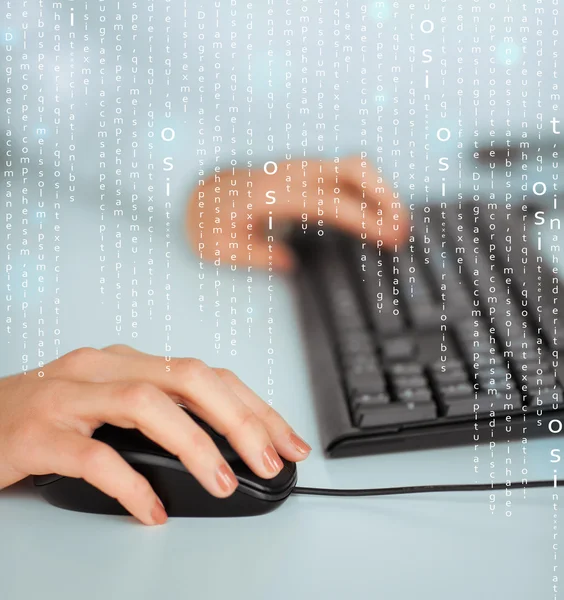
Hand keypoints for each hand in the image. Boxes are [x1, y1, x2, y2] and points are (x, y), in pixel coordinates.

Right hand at [0, 345, 310, 524]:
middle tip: (270, 460)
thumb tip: (225, 451)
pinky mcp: (37, 433)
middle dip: (239, 418)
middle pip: (187, 377)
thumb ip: (163, 417)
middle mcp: (104, 368)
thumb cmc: (51, 416)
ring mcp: (69, 397)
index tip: (287, 440)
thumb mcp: (115, 405)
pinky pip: (92, 456)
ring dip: (195, 445)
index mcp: (129, 362)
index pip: (207, 373)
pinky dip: (130, 485)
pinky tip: (151, 510)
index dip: (253, 406)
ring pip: (145, 405)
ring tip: (224, 482)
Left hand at [186, 156, 406, 270]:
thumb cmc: (205, 222)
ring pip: (352, 167)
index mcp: (270, 192)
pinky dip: (366, 190)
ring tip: (397, 224)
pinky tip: (375, 213)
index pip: (330, 201)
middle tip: (403, 230)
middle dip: (384, 196)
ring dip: (380, 191)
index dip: (363, 218)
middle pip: (351, 170)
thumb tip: (288, 263)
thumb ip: (253, 255)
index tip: (389, 236)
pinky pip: (342, 174)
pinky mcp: (303, 174)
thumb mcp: (218, 248)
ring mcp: (298, 169)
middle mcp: (289, 173)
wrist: (196, 194)